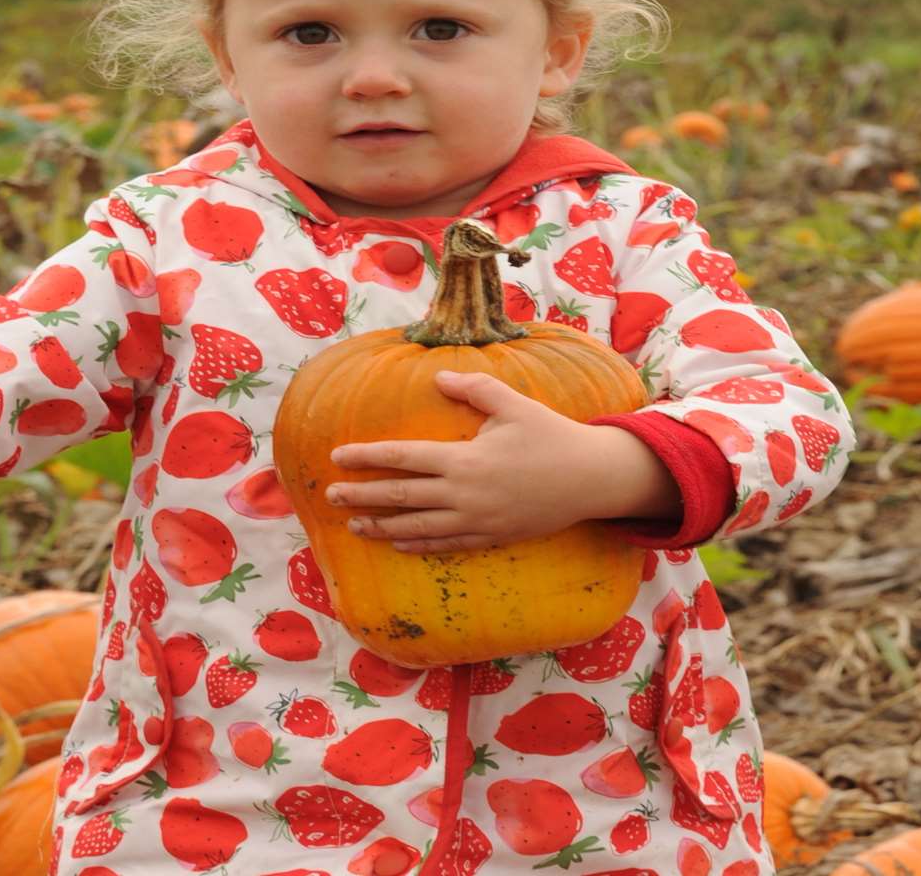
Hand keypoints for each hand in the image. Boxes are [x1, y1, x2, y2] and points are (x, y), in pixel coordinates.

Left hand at [326, 370, 677, 552]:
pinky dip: (418, 544)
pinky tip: (397, 543)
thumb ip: (473, 388)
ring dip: (382, 527)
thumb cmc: (551, 436)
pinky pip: (445, 544)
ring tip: (354, 525)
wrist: (591, 479)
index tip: (338, 457)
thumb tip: (438, 377)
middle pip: (400, 497)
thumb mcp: (513, 404)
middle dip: (361, 497)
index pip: (403, 459)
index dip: (367, 458)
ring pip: (417, 527)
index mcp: (463, 460)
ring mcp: (476, 521)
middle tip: (330, 496)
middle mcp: (463, 495)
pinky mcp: (490, 537)